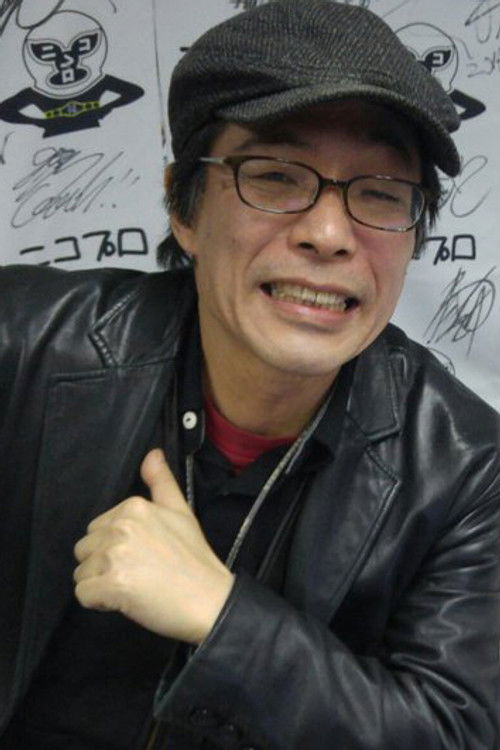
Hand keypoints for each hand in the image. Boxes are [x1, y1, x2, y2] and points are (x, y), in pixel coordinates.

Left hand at [74, 449, 234, 643]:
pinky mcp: (111, 584)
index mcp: (134, 507)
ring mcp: (115, 555)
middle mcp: (121, 526)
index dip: (114, 547)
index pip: (97, 528)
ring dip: (101, 585)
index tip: (142, 556)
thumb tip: (152, 453)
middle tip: (137, 573)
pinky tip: (126, 600)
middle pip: (85, 549)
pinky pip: (83, 594)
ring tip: (134, 587)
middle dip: (103, 565)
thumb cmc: (195, 559)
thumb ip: (161, 481)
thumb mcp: (182, 511)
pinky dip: (99, 603)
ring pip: (82, 573)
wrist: (209, 600)